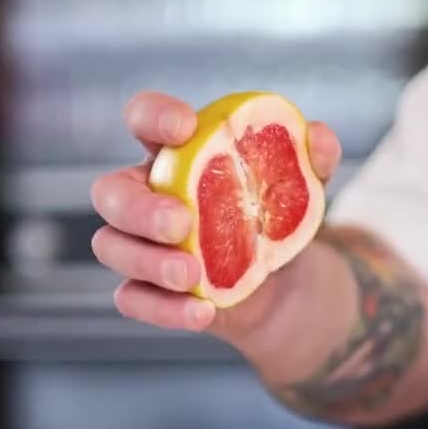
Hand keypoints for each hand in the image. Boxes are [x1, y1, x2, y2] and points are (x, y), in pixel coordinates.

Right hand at [91, 92, 340, 342]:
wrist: (282, 281)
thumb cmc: (274, 215)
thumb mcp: (302, 184)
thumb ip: (313, 157)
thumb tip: (317, 137)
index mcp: (175, 154)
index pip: (143, 118)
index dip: (153, 115)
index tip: (186, 128)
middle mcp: (145, 195)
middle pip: (110, 192)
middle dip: (139, 207)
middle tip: (182, 223)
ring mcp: (140, 245)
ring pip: (110, 246)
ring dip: (146, 261)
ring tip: (191, 275)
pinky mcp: (148, 290)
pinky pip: (131, 299)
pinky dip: (161, 309)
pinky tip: (200, 312)